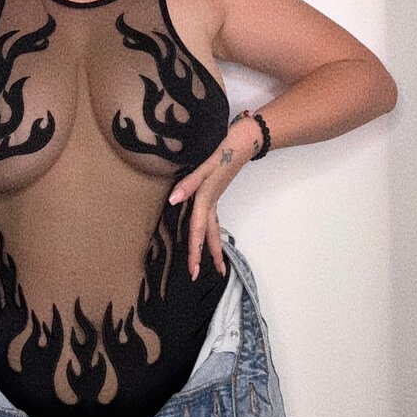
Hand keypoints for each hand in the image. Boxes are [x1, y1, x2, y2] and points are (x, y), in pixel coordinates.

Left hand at [166, 120, 257, 280]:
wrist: (244, 141)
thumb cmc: (224, 151)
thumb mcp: (206, 166)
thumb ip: (189, 183)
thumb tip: (172, 200)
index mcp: (206, 199)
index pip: (197, 230)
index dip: (194, 251)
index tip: (194, 271)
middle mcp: (210, 202)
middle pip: (208, 235)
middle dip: (206, 257)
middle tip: (202, 276)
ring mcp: (214, 198)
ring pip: (212, 229)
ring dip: (213, 247)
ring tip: (217, 266)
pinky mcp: (215, 192)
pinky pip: (212, 218)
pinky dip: (210, 231)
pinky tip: (209, 234)